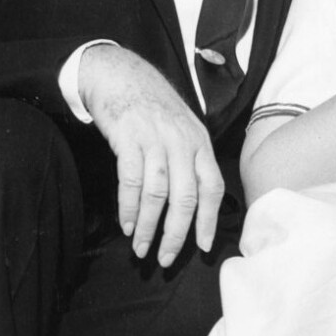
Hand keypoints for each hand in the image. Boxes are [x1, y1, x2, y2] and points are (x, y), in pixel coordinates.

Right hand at [79, 45, 224, 266]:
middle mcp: (182, 142)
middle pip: (185, 197)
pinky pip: (130, 180)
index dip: (209, 219)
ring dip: (148, 226)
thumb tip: (197, 204)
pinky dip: (127, 207)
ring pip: (157, 193)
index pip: (213, 186)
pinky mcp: (128, 139)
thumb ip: (192, 160)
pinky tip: (126, 224)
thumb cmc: (155, 108)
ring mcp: (156, 140)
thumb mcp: (184, 129)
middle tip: (167, 259)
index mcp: (201, 143)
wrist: (122, 76)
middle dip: (177, 233)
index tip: (204, 246)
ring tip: (141, 247)